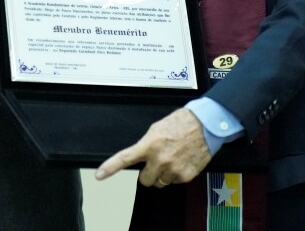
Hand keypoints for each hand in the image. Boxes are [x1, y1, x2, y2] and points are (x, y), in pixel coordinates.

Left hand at [94, 108, 211, 187]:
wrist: (205, 125)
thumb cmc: (182, 123)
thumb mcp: (156, 129)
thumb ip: (146, 144)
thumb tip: (140, 156)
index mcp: (150, 144)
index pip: (125, 158)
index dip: (110, 168)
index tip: (100, 175)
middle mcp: (160, 159)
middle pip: (144, 180)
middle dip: (148, 173)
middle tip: (156, 161)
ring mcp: (173, 169)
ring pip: (160, 182)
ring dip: (162, 174)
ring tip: (172, 158)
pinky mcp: (185, 176)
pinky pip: (174, 182)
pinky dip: (176, 175)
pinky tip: (182, 161)